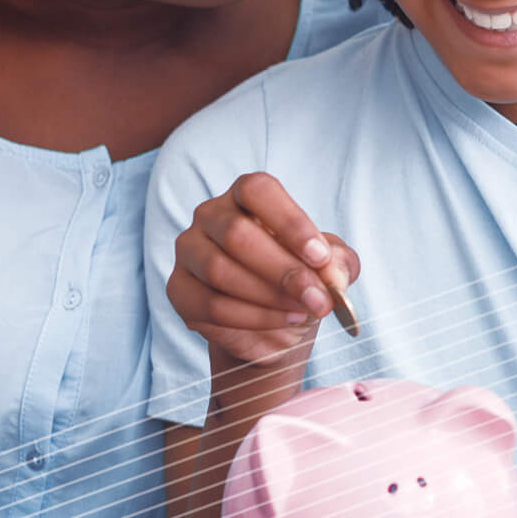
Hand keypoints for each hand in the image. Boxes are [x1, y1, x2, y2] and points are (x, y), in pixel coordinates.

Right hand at [171, 172, 361, 365]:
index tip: (320, 257)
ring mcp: (189, 251)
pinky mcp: (179, 289)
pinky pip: (209, 304)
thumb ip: (338, 265)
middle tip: (318, 299)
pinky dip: (252, 318)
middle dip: (284, 271)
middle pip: (236, 233)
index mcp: (245, 196)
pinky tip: (281, 322)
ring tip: (303, 312)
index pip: (256, 190)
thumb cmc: (300, 283)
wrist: (274, 327)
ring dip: (269, 297)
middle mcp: (210, 215)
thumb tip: (332, 276)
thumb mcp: (330, 270)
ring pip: (220, 270)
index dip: (289, 222)